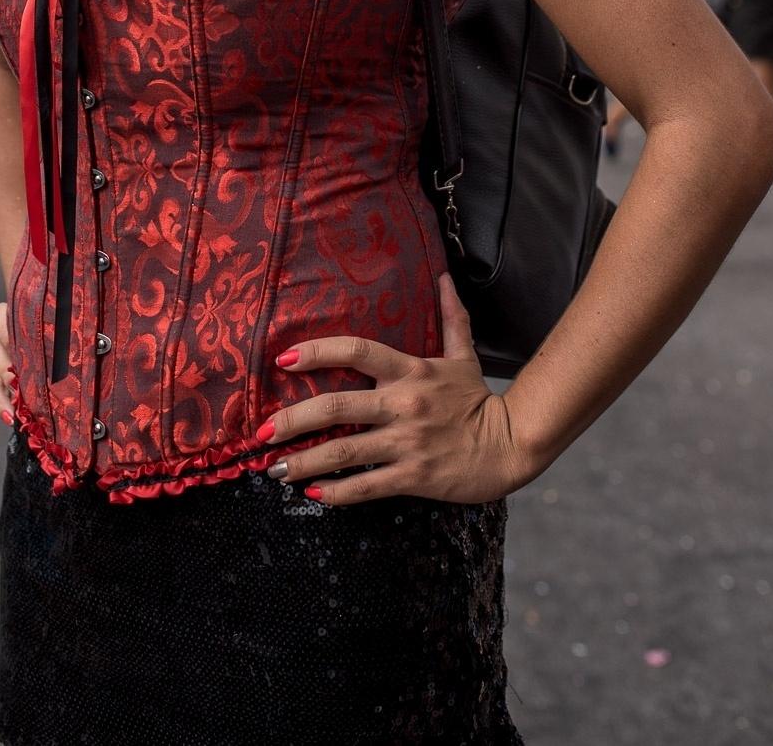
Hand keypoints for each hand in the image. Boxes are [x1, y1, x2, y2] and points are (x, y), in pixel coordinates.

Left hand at [255, 275, 533, 506]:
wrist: (510, 446)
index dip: (318, 352)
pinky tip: (313, 494)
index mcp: (411, 370)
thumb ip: (450, 318)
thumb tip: (444, 278)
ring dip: (303, 462)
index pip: (357, 351)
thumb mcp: (463, 356)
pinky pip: (367, 485)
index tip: (284, 360)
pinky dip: (337, 492)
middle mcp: (403, 403)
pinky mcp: (414, 477)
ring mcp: (407, 442)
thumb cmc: (478, 400)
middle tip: (261, 431)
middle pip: (336, 406)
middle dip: (292, 420)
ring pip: (344, 451)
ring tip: (274, 470)